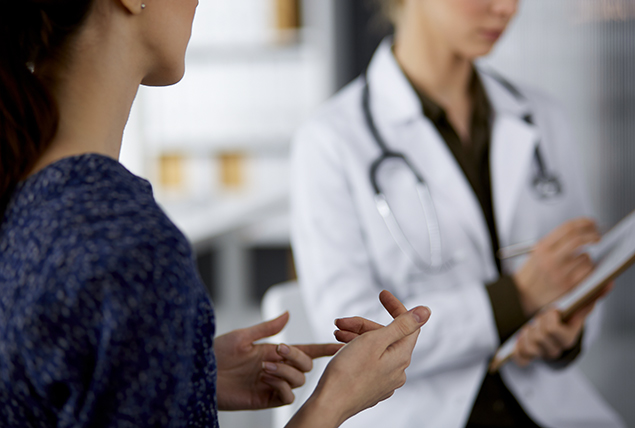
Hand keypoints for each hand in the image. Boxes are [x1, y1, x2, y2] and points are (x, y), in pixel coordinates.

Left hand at [215, 312, 342, 410]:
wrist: (201, 374)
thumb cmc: (217, 352)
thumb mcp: (243, 336)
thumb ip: (268, 327)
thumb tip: (288, 314)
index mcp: (274, 352)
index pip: (305, 350)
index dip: (322, 348)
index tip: (340, 345)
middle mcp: (276, 368)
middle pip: (306, 365)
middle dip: (298, 357)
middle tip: (279, 351)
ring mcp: (272, 384)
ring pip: (299, 380)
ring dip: (287, 372)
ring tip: (265, 367)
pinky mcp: (264, 399)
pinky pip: (287, 396)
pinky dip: (283, 386)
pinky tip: (267, 379)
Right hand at [286, 291, 430, 427]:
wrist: (328, 404)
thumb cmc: (347, 373)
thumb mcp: (375, 341)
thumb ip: (402, 325)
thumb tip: (426, 311)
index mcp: (401, 357)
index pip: (408, 324)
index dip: (395, 307)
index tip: (381, 294)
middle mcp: (397, 371)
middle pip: (387, 336)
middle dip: (364, 324)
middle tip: (340, 321)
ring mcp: (384, 380)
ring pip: (375, 348)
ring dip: (356, 336)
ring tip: (336, 332)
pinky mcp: (372, 387)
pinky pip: (368, 361)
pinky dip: (355, 350)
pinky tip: (341, 347)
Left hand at [512, 282, 612, 366]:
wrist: (560, 339)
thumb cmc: (567, 322)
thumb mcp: (578, 310)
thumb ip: (590, 299)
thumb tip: (608, 285)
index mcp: (568, 339)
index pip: (552, 329)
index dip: (549, 317)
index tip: (553, 311)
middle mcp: (556, 350)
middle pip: (539, 336)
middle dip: (538, 323)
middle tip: (541, 317)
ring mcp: (543, 355)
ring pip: (529, 345)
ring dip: (528, 332)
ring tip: (533, 327)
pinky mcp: (530, 358)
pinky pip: (520, 357)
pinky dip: (519, 346)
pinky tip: (522, 338)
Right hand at [514, 218, 600, 314]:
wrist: (523, 296)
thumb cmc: (531, 275)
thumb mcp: (536, 253)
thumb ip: (554, 243)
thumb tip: (579, 231)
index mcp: (542, 248)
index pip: (567, 228)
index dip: (583, 223)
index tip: (591, 223)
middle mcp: (550, 259)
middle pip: (579, 239)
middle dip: (592, 234)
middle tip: (596, 235)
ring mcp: (560, 273)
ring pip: (586, 257)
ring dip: (587, 256)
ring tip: (580, 260)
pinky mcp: (569, 285)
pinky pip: (587, 272)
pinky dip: (588, 269)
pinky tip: (581, 270)